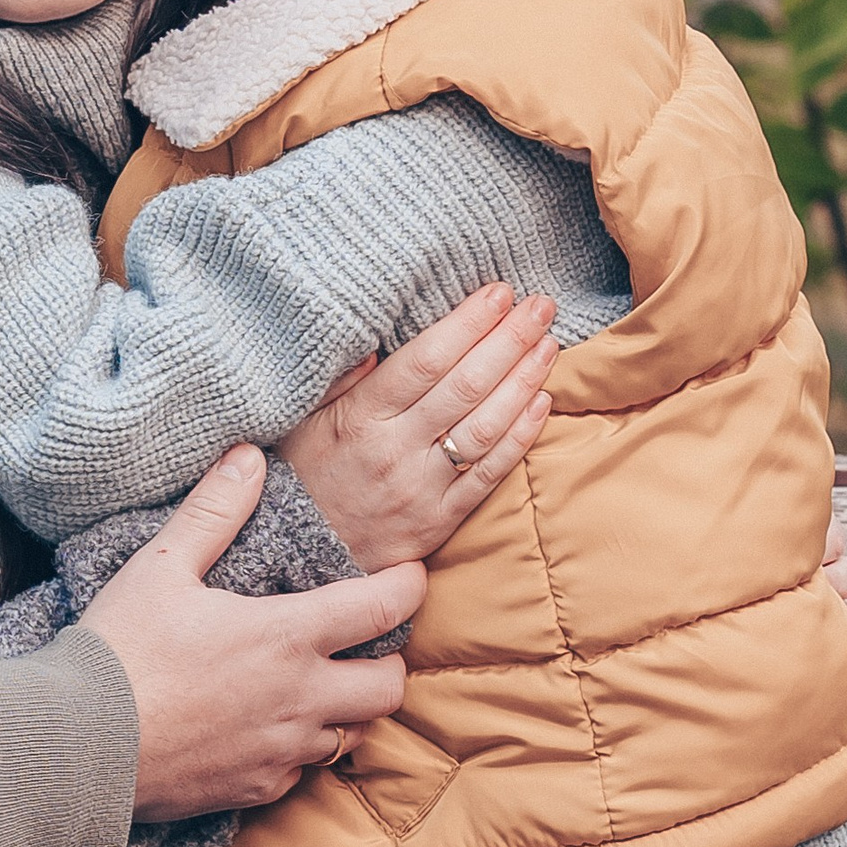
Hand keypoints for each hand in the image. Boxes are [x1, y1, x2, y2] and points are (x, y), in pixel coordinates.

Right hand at [80, 444, 424, 821]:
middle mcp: (301, 698)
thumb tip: (249, 457)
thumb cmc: (120, 648)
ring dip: (350, 707)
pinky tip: (270, 727)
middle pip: (390, 686)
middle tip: (364, 638)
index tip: (410, 574)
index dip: (409, 585)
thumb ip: (214, 511)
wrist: (81, 745)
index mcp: (286, 636)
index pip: (381, 608)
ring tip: (322, 682)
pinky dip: (302, 747)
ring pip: (354, 734)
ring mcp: (283, 750)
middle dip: (389, 659)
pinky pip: (305, 771)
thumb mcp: (162, 566)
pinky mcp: (258, 789)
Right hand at [280, 284, 558, 570]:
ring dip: (524, 382)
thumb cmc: (302, 472)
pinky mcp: (441, 519)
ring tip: (548, 344)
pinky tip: (543, 402)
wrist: (298, 552)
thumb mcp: (303, 418)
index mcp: (360, 418)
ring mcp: (422, 488)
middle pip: (464, 387)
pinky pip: (489, 474)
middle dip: (508, 340)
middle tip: (540, 306)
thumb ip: (341, 377)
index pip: (426, 361)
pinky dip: (520, 437)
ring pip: (485, 428)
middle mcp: (394, 451)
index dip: (468, 324)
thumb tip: (378, 339)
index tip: (498, 293)